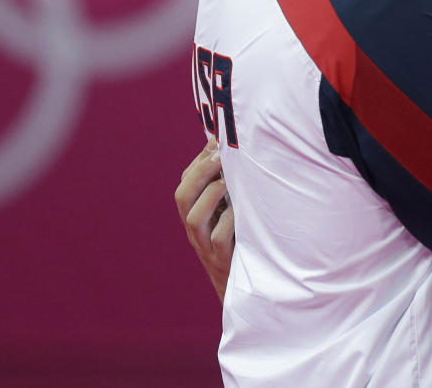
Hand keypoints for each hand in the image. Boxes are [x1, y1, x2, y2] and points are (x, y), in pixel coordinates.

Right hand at [174, 137, 233, 301]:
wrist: (249, 291)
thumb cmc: (244, 243)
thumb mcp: (233, 215)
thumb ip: (232, 190)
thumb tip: (237, 152)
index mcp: (196, 214)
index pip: (186, 182)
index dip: (199, 161)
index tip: (217, 141)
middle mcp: (195, 230)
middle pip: (182, 197)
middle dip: (200, 172)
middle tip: (220, 154)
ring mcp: (206, 247)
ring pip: (194, 218)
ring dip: (210, 194)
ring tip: (229, 180)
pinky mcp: (222, 262)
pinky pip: (219, 239)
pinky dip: (229, 221)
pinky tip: (242, 210)